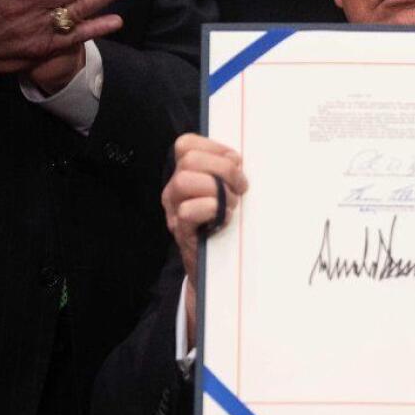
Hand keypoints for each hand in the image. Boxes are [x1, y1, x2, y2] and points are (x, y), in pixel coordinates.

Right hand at [161, 134, 248, 342]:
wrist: (218, 271)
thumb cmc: (226, 226)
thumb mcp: (227, 193)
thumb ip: (228, 173)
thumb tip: (240, 160)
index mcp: (185, 174)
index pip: (186, 144)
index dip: (214, 147)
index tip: (236, 162)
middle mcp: (174, 190)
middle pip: (189, 159)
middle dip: (222, 169)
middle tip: (240, 187)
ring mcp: (174, 211)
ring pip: (185, 180)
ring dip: (216, 190)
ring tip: (232, 205)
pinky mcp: (181, 232)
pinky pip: (188, 210)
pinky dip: (211, 210)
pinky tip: (225, 218)